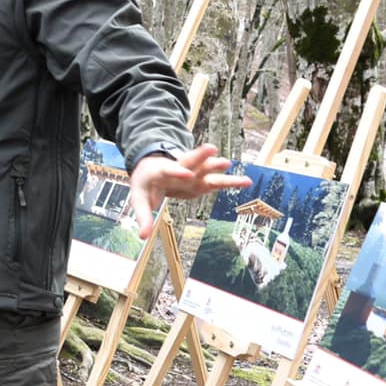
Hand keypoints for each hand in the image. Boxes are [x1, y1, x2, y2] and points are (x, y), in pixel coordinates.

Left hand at [127, 143, 251, 238]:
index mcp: (159, 171)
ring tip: (228, 163)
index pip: (168, 170)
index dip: (177, 172)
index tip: (187, 174)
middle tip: (211, 148)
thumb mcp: (139, 199)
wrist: (153, 172)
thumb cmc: (145, 185)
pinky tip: (247, 181)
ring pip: (205, 168)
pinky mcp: (201, 181)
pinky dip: (230, 181)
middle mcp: (178, 169)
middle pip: (189, 160)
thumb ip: (143, 217)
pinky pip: (217, 180)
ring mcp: (192, 173)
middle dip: (200, 156)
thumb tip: (142, 237)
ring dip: (216, 166)